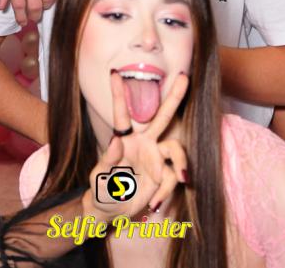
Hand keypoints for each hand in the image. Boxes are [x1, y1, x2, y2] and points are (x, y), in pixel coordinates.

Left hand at [84, 71, 188, 221]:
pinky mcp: (164, 173)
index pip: (121, 114)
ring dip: (181, 163)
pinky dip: (166, 191)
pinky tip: (155, 203)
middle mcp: (143, 143)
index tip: (113, 73)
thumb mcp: (99, 178)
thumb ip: (108, 160)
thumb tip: (116, 140)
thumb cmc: (102, 191)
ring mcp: (155, 157)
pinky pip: (173, 177)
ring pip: (176, 148)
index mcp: (124, 139)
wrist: (113, 212)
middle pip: (162, 117)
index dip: (118, 93)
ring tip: (182, 179)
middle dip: (175, 97)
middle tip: (185, 78)